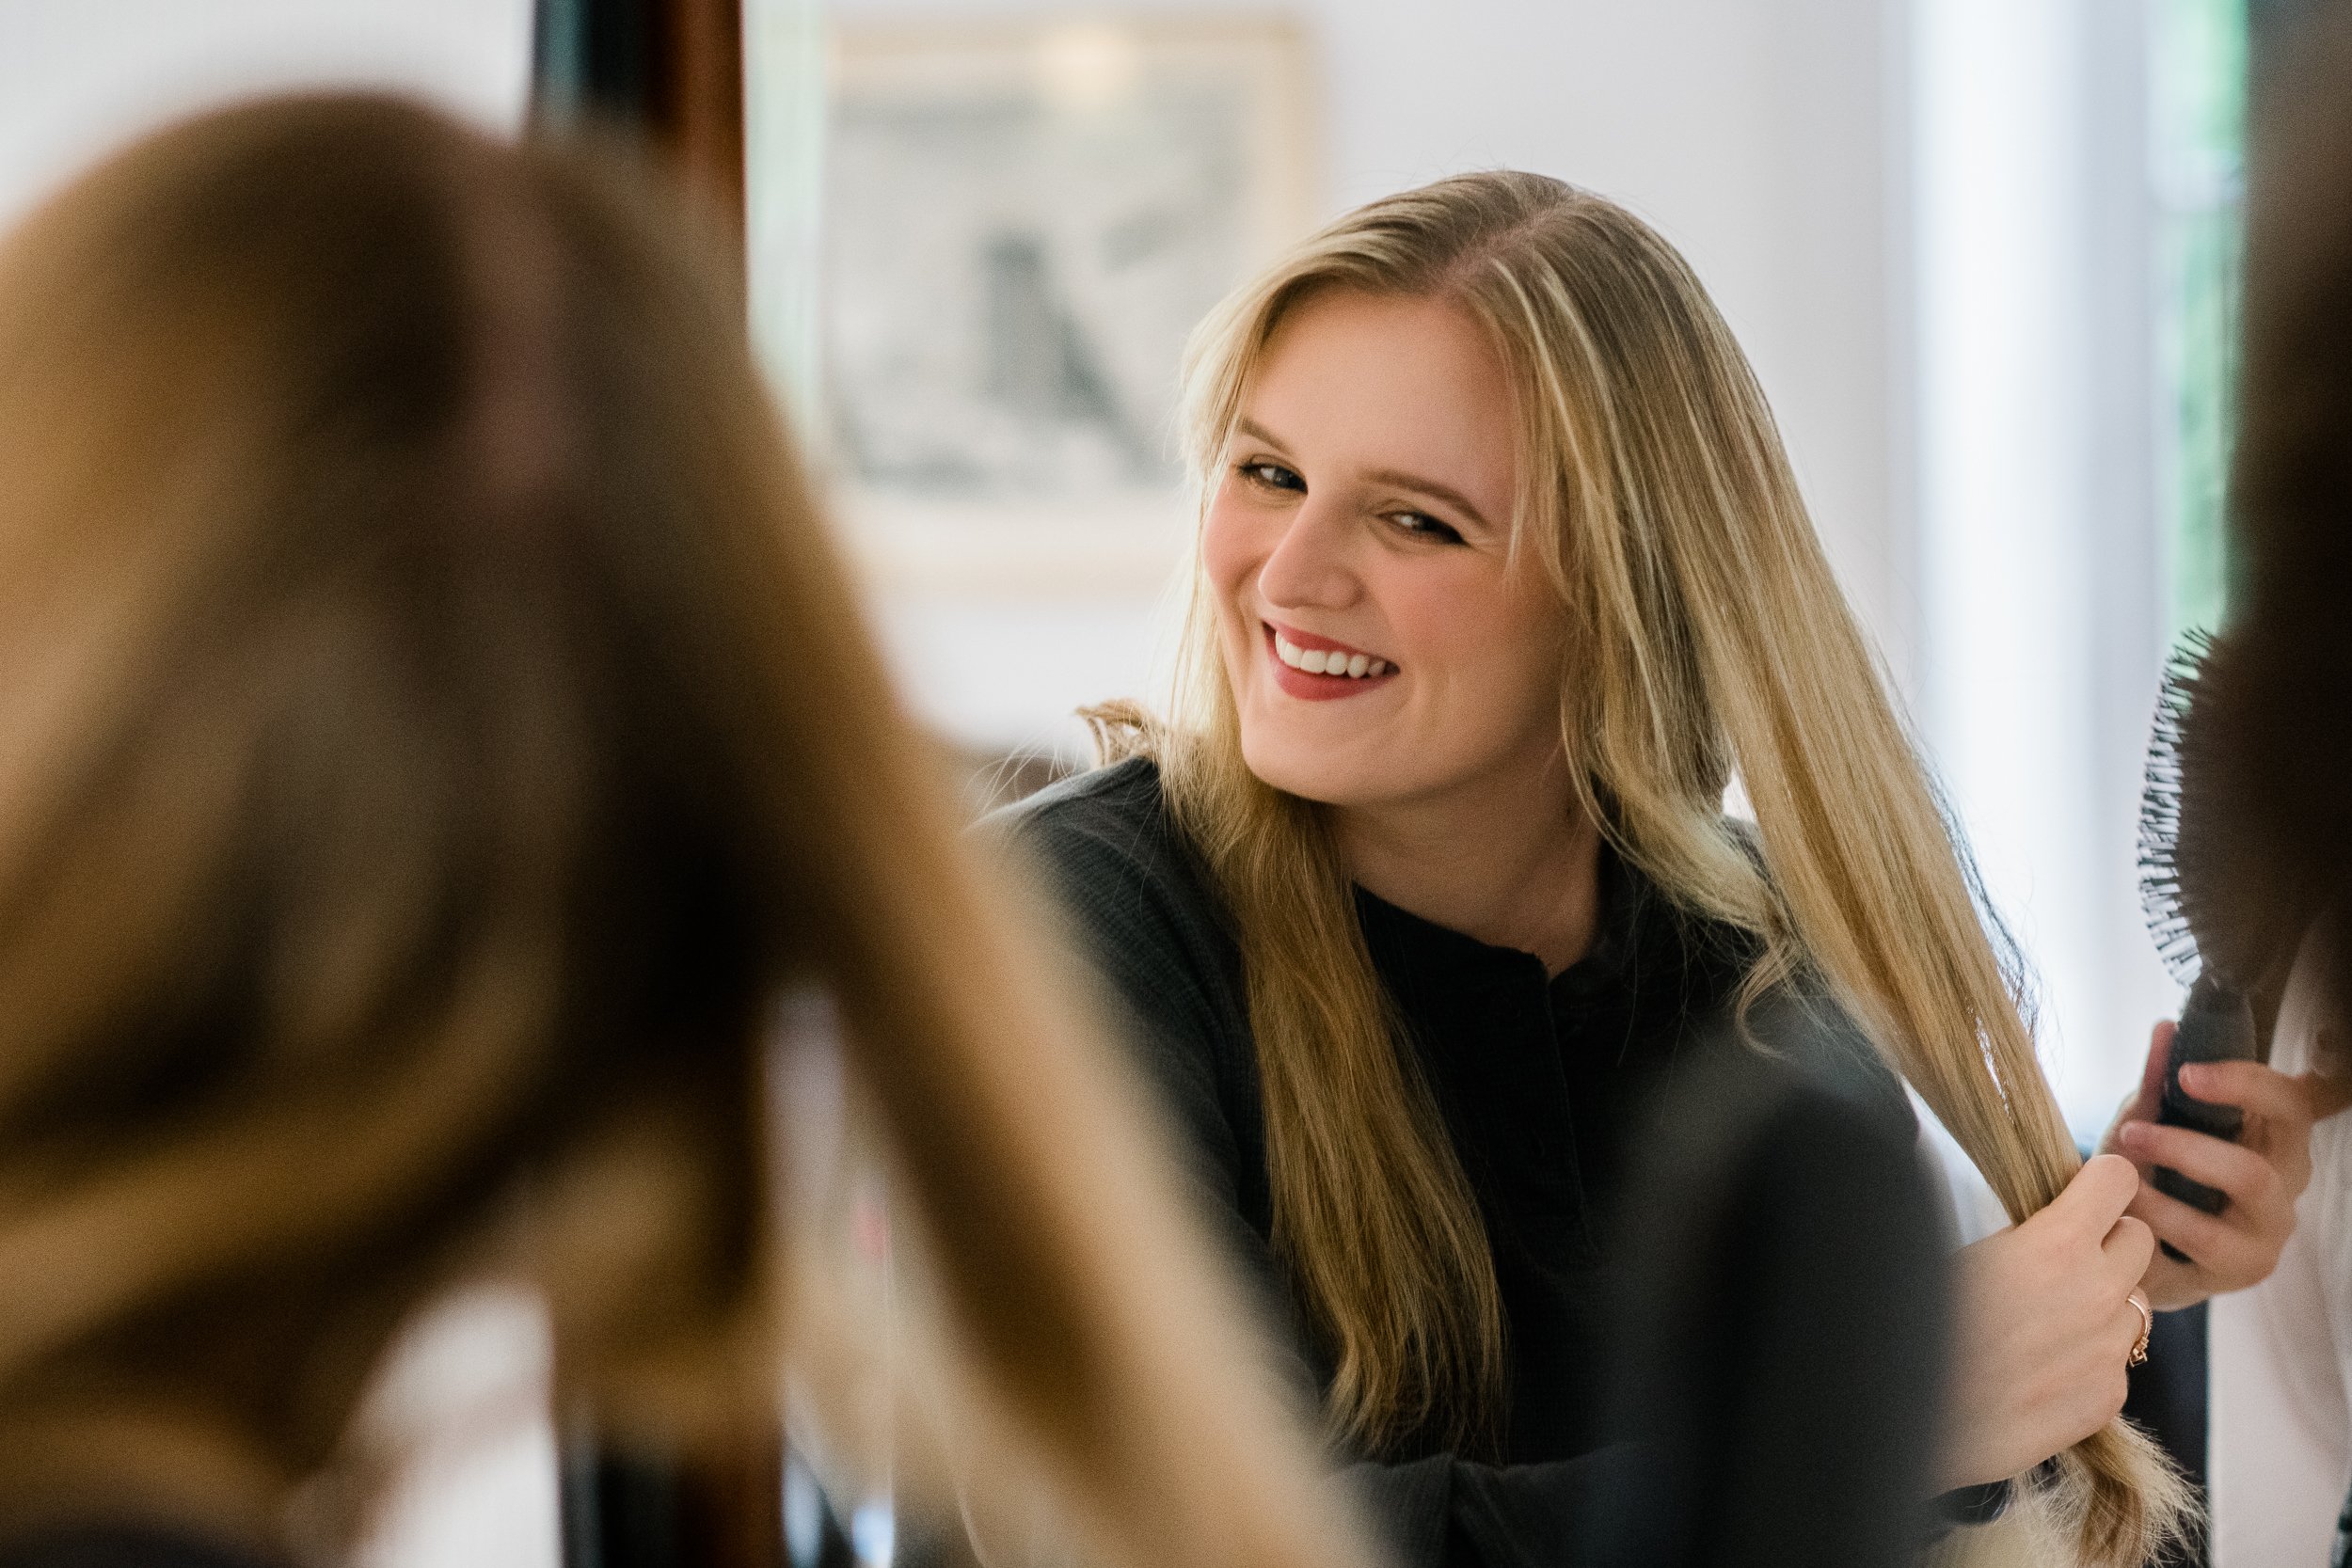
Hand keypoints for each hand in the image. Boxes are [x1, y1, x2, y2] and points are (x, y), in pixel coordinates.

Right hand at [1943, 1154, 2153, 1488]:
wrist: (1902, 1411)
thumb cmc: (1915, 1324)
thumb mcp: (1960, 1253)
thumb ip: (2021, 1235)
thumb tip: (2045, 1222)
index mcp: (2056, 1244)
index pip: (2119, 1181)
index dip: (2098, 1183)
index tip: (2082, 1193)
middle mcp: (2096, 1293)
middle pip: (2139, 1240)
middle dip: (2107, 1242)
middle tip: (2062, 1259)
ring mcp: (2107, 1350)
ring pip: (2131, 1305)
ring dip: (2100, 1304)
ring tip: (2042, 1324)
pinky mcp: (2107, 1398)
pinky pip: (2115, 1363)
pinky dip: (2088, 1360)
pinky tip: (2038, 1370)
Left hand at [2101, 1019, 2338, 1309]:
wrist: (2131, 1249)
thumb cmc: (2153, 1176)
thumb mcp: (2148, 1124)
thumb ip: (2157, 1082)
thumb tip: (2164, 1029)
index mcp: (2271, 1140)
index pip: (2292, 1102)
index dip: (2249, 1082)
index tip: (2187, 1072)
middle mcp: (2284, 1185)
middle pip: (2269, 1157)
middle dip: (2190, 1145)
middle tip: (2131, 1132)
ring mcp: (2268, 1233)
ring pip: (2244, 1192)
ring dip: (2169, 1180)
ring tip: (2117, 1175)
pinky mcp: (2243, 1270)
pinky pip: (2204, 1242)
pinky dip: (2155, 1223)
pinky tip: (2122, 1214)